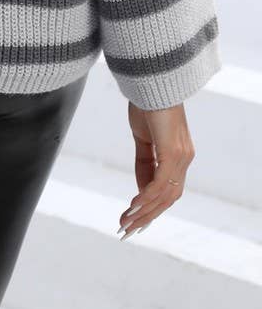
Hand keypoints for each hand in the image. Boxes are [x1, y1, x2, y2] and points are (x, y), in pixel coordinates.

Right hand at [117, 99, 194, 239]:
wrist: (152, 79)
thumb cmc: (147, 103)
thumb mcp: (143, 136)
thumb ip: (145, 161)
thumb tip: (141, 189)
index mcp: (179, 155)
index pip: (168, 189)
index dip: (152, 207)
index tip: (134, 219)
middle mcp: (185, 159)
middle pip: (168, 197)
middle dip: (147, 216)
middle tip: (127, 229)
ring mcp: (181, 156)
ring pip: (164, 194)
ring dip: (143, 210)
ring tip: (125, 222)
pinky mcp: (173, 152)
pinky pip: (160, 182)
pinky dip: (146, 196)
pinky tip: (132, 205)